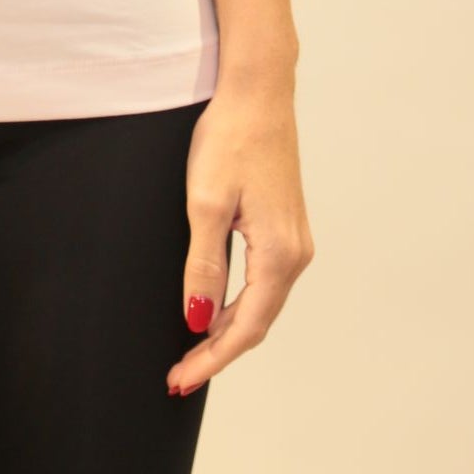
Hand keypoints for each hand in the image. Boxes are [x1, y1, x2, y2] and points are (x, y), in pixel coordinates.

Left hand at [169, 76, 312, 396]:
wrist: (257, 92)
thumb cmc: (230, 139)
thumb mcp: (206, 203)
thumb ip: (203, 265)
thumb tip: (197, 319)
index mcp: (279, 254)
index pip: (245, 328)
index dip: (211, 359)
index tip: (179, 381)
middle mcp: (296, 253)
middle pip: (256, 322)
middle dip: (217, 352)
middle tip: (178, 376)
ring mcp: (295, 240)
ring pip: (260, 303)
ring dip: (227, 330)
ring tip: (190, 352)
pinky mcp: (285, 227)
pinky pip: (263, 282)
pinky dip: (237, 304)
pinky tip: (213, 309)